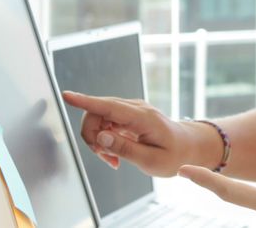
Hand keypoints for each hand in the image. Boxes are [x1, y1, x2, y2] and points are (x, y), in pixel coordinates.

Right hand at [61, 91, 216, 176]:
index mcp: (143, 117)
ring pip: (98, 119)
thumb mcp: (152, 160)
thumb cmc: (175, 155)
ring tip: (113, 160)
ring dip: (98, 141)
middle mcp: (135, 108)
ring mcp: (131, 110)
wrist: (188, 147)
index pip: (109, 107)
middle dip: (91, 137)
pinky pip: (105, 123)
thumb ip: (125, 149)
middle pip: (97, 114)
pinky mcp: (128, 115)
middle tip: (106, 159)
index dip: (85, 101)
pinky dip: (104, 140)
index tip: (66, 95)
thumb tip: (100, 137)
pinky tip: (114, 155)